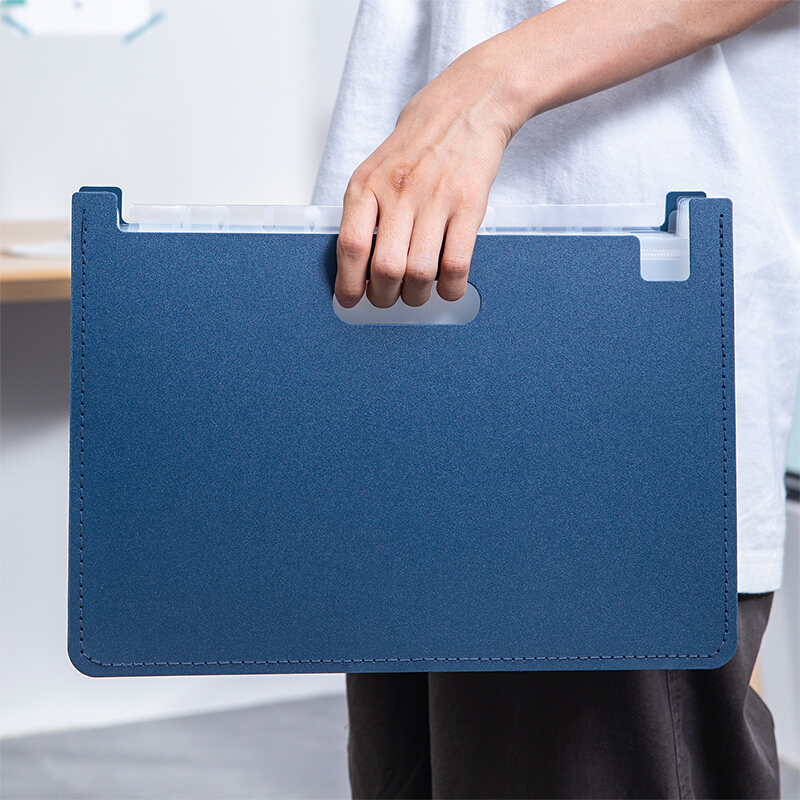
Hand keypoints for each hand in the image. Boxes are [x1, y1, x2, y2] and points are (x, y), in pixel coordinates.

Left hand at [335, 38, 521, 308]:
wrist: (466, 105)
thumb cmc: (417, 144)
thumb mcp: (375, 169)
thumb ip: (364, 212)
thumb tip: (355, 266)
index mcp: (367, 186)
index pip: (351, 246)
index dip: (348, 283)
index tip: (350, 299)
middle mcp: (398, 193)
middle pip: (386, 269)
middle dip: (384, 297)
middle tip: (387, 298)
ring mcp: (436, 199)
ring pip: (420, 273)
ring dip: (416, 296)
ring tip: (416, 293)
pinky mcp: (469, 205)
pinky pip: (456, 264)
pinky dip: (450, 288)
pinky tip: (447, 288)